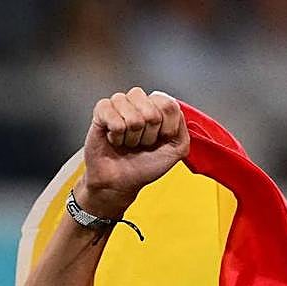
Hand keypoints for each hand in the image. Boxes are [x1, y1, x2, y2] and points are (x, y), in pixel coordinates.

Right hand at [80, 87, 189, 217]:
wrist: (122, 182)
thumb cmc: (146, 166)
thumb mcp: (176, 150)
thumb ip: (183, 127)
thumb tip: (175, 109)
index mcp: (158, 107)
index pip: (169, 105)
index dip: (166, 129)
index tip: (160, 141)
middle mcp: (140, 102)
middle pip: (152, 111)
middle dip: (149, 135)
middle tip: (142, 143)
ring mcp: (120, 104)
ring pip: (133, 116)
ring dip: (132, 137)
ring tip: (128, 142)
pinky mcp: (102, 110)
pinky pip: (113, 118)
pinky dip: (116, 136)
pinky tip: (114, 139)